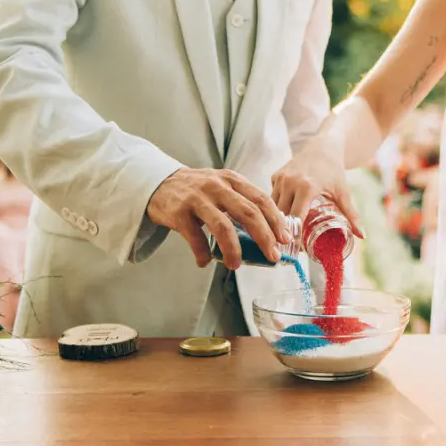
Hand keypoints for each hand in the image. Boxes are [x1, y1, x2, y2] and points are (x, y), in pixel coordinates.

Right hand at [147, 167, 288, 269]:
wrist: (160, 182)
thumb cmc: (198, 189)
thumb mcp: (223, 186)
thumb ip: (242, 201)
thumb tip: (269, 229)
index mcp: (232, 180)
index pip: (261, 199)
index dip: (276, 220)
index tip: (285, 239)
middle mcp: (217, 187)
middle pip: (248, 213)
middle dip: (264, 237)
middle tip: (272, 256)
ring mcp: (198, 199)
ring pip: (223, 226)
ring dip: (233, 250)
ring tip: (236, 265)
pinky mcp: (179, 212)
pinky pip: (195, 237)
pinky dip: (202, 253)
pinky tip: (204, 262)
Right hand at [271, 142, 363, 237]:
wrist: (323, 147)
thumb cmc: (334, 170)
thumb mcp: (343, 192)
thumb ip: (351, 214)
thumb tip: (362, 236)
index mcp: (307, 187)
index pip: (296, 219)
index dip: (295, 236)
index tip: (298, 249)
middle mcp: (290, 182)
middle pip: (282, 216)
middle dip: (284, 232)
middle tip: (290, 246)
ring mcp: (281, 178)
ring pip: (273, 207)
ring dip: (277, 220)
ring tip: (283, 235)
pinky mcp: (275, 176)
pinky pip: (272, 197)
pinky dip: (276, 207)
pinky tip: (281, 216)